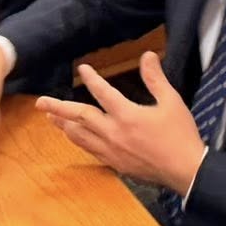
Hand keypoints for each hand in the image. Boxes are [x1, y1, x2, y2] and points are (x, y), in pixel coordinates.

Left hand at [36, 53, 204, 193]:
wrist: (184, 169)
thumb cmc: (180, 134)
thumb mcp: (171, 101)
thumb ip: (156, 78)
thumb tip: (147, 55)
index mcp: (128, 115)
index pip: (103, 93)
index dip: (91, 79)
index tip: (82, 69)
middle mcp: (114, 133)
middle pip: (80, 118)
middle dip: (59, 108)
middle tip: (41, 103)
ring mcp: (111, 150)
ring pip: (80, 136)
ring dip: (64, 125)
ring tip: (51, 118)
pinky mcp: (114, 163)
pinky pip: (89, 150)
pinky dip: (77, 140)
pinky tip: (74, 137)